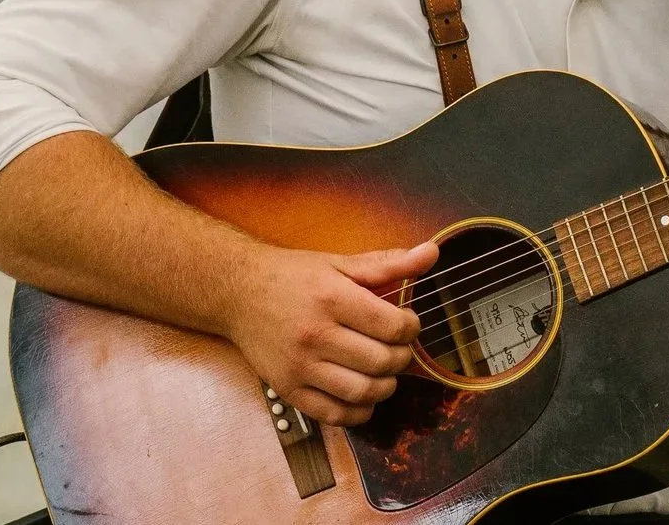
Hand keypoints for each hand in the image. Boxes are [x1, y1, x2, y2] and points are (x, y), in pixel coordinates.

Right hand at [217, 242, 437, 425]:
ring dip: (386, 386)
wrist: (237, 292)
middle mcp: (315, 335)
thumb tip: (431, 252)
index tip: (407, 323)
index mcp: (332, 298)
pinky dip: (359, 412)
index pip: (392, 326)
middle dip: (401, 357)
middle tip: (398, 348)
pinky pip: (334, 415)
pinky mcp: (288, 390)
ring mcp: (300, 367)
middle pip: (381, 361)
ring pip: (362, 392)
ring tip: (384, 371)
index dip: (411, 327)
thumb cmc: (292, 276)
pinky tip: (364, 395)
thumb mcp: (339, 263)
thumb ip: (388, 264)